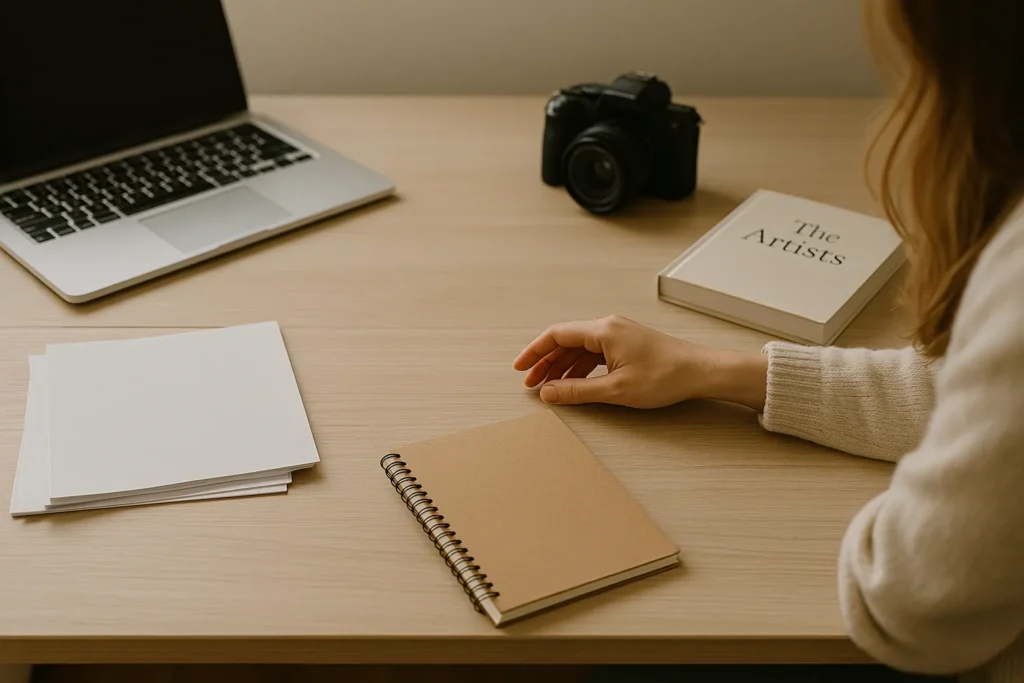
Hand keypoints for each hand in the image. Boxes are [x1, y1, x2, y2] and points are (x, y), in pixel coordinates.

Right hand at [512, 315, 767, 410]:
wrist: (701, 371)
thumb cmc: (665, 377)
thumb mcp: (615, 390)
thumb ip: (577, 391)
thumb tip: (548, 393)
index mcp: (603, 330)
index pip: (556, 335)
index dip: (534, 352)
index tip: (520, 369)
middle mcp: (608, 326)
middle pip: (566, 341)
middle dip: (545, 362)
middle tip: (531, 383)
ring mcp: (619, 333)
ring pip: (580, 347)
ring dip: (562, 366)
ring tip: (550, 387)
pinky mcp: (628, 343)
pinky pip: (595, 352)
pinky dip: (580, 366)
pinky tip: (576, 383)